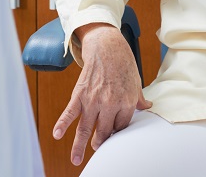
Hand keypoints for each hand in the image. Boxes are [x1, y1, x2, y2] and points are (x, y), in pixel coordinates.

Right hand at [53, 23, 151, 165]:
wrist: (107, 45)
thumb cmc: (123, 62)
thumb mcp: (136, 81)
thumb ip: (139, 98)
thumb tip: (148, 107)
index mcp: (127, 102)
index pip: (121, 127)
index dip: (116, 132)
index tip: (111, 135)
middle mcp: (110, 104)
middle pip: (104, 131)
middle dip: (100, 142)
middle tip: (97, 148)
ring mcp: (93, 100)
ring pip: (86, 128)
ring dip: (80, 146)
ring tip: (76, 159)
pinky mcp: (79, 94)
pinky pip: (70, 112)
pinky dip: (62, 124)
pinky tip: (57, 135)